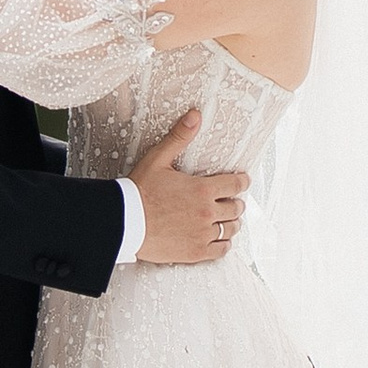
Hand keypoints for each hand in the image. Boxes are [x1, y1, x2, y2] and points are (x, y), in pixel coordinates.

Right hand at [129, 113, 249, 267]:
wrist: (124, 222)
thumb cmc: (139, 191)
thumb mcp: (158, 159)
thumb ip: (179, 137)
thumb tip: (196, 115)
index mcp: (202, 189)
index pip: (236, 184)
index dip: (242, 181)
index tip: (242, 180)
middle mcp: (207, 212)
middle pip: (236, 207)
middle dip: (235, 202)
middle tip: (231, 200)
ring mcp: (203, 234)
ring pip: (231, 229)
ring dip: (231, 222)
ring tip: (226, 219)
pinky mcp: (195, 252)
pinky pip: (221, 250)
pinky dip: (223, 243)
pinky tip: (218, 238)